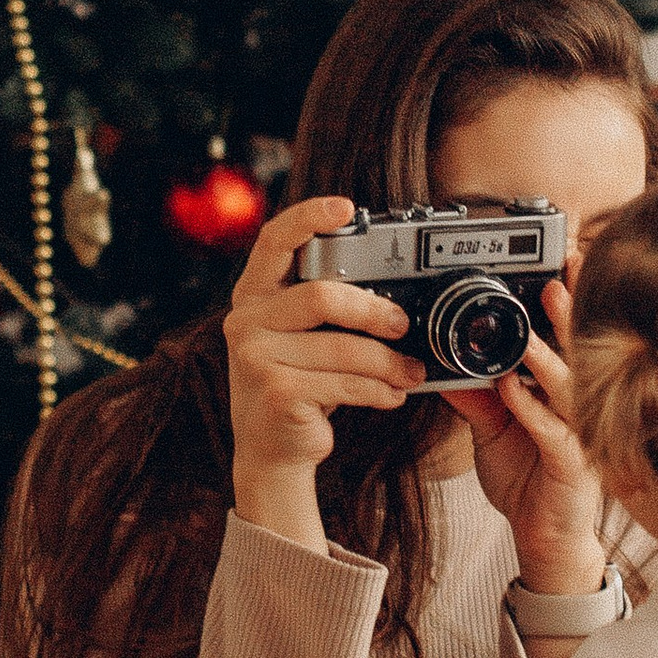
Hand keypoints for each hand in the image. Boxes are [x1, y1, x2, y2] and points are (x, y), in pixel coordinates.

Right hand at [224, 193, 421, 553]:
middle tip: (403, 325)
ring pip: (341, 347)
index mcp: (254, 295)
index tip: (346, 208)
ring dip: (387, 362)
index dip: (308, 216)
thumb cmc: (298, 384)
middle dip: (373, 310)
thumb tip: (397, 297)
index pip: (275, 240)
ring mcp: (254, 358)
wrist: (272, 450)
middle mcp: (245, 321)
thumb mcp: (303, 338)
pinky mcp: (274, 392)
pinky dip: (378, 390)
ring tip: (411, 373)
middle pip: (320, 296)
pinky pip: (343, 383)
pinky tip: (392, 395)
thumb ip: (327, 308)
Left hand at [449, 278, 605, 596]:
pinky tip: (512, 391)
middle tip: (557, 277)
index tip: (560, 264)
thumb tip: (449, 364)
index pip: (567, 338)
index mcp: (561, 392)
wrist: (544, 539)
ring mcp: (580, 434)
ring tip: (528, 333)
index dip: (568, 301)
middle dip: (571, 313)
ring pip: (570, 388)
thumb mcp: (494, 430)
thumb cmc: (529, 481)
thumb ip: (477, 396)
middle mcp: (577, 406)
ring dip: (549, 357)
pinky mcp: (573, 464)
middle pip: (580, 351)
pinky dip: (531, 409)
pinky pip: (552, 431)